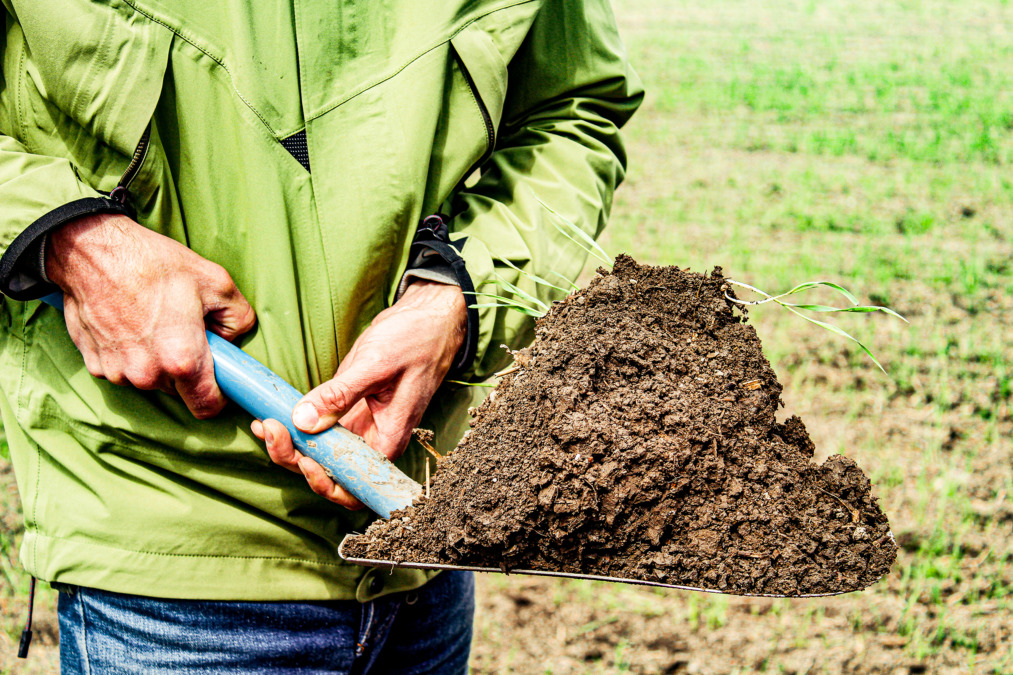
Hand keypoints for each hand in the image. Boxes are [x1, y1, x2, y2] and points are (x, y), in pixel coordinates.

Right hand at [47, 213, 255, 418]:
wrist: (92, 252)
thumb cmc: (153, 263)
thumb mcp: (215, 281)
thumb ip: (239, 317)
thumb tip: (233, 338)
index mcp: (182, 359)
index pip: (207, 406)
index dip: (218, 395)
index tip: (219, 378)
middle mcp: (148, 374)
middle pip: (180, 390)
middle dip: (188, 368)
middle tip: (185, 331)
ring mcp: (118, 372)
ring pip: (151, 380)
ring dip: (158, 361)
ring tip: (154, 322)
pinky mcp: (95, 366)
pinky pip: (125, 370)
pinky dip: (132, 354)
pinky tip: (130, 325)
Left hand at [252, 280, 465, 507]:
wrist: (428, 318)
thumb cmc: (416, 340)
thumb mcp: (376, 365)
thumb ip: (340, 395)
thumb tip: (304, 421)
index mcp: (388, 438)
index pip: (356, 486)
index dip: (326, 483)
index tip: (304, 458)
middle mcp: (373, 439)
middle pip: (331, 472)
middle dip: (296, 459)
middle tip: (271, 429)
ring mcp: (359, 425)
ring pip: (320, 452)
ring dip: (289, 446)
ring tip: (264, 424)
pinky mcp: (348, 408)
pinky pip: (319, 428)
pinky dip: (294, 426)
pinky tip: (271, 415)